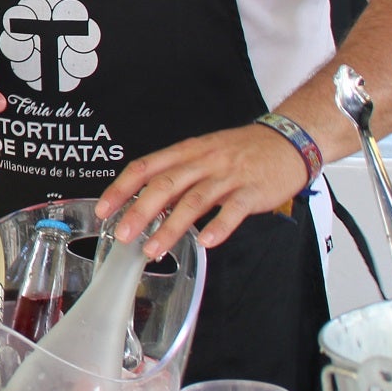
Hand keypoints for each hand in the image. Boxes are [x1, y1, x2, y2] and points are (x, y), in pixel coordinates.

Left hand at [94, 123, 307, 257]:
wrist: (288, 140)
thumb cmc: (242, 150)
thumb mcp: (203, 154)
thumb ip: (178, 176)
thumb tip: (146, 203)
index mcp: (187, 152)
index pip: (146, 167)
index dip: (121, 188)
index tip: (103, 209)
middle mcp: (204, 161)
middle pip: (165, 185)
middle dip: (139, 212)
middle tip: (122, 235)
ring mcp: (229, 176)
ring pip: (194, 201)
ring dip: (171, 228)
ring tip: (153, 249)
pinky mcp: (253, 191)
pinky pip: (234, 210)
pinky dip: (218, 226)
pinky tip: (205, 242)